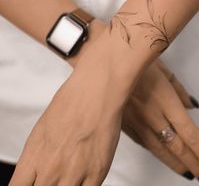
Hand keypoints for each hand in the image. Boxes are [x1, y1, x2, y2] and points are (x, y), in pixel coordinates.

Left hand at [9, 33, 127, 185]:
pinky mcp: (97, 171)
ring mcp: (75, 172)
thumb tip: (37, 172)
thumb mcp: (43, 127)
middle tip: (55, 176)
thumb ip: (37, 155)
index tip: (33, 182)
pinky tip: (83, 179)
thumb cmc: (72, 100)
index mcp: (34, 155)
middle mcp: (51, 167)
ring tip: (69, 176)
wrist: (96, 89)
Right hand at [122, 59, 198, 184]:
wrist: (105, 63)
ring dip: (175, 163)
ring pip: (158, 149)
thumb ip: (179, 90)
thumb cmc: (135, 60)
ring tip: (187, 172)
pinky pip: (142, 143)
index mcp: (165, 99)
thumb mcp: (163, 69)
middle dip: (192, 163)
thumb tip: (191, 106)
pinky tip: (162, 156)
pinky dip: (155, 152)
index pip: (190, 133)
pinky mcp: (123, 123)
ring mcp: (136, 121)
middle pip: (176, 146)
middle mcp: (151, 114)